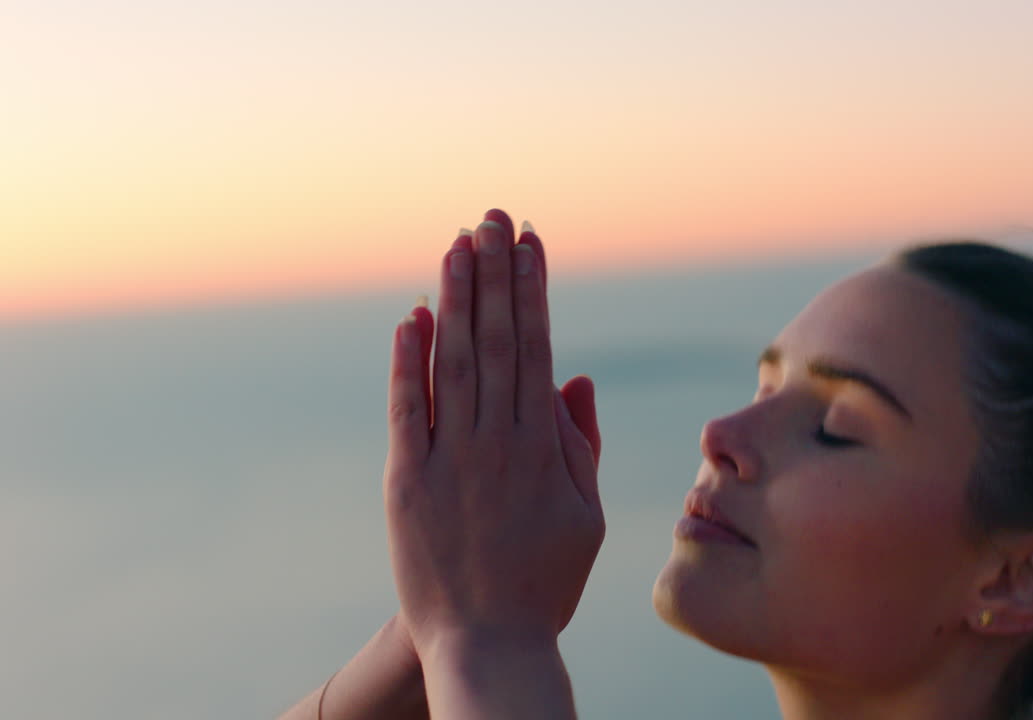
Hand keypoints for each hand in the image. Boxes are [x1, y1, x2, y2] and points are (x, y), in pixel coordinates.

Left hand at [382, 209, 604, 660]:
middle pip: (497, 341)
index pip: (538, 348)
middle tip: (492, 215)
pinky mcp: (406, 483)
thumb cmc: (544, 580)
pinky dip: (408, 364)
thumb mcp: (583, 515)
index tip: (530, 240)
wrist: (487, 644)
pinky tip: (412, 318)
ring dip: (457, 299)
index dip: (533, 289)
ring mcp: (449, 461)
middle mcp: (497, 443)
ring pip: (454, 363)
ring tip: (458, 243)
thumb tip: (577, 379)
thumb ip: (579, 443)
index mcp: (543, 447)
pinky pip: (407, 412)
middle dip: (495, 273)